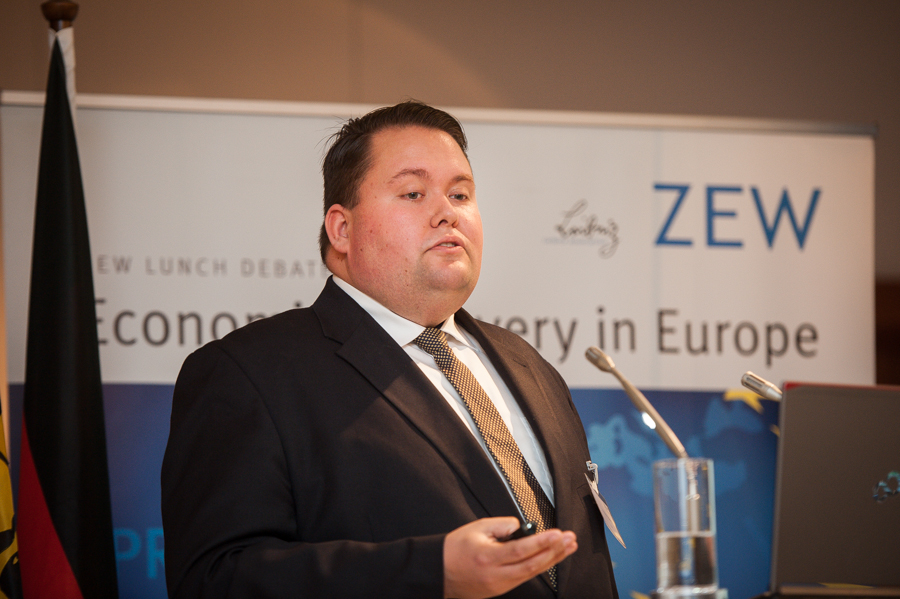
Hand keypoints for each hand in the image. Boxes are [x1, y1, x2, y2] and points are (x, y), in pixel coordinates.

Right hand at [443, 517, 577, 598]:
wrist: (439, 572)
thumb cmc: (455, 549)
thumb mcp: (476, 528)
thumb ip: (502, 525)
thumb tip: (521, 528)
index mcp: (488, 557)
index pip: (521, 550)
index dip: (542, 542)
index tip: (558, 533)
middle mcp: (496, 575)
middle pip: (532, 565)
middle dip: (555, 551)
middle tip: (570, 539)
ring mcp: (500, 585)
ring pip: (532, 573)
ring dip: (553, 559)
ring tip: (568, 547)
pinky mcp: (501, 589)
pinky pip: (525, 577)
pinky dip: (540, 566)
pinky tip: (551, 558)